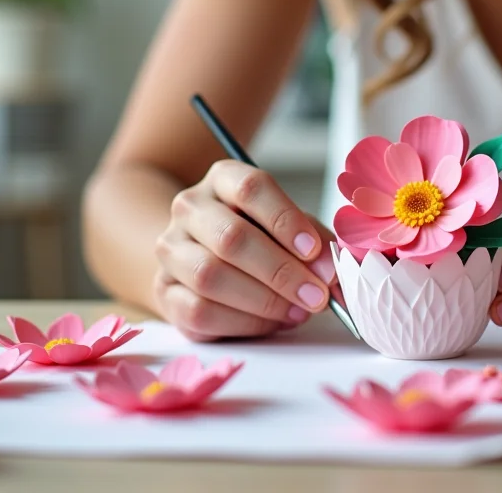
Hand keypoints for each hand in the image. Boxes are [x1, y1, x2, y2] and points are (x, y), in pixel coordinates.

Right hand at [154, 160, 336, 341]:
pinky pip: (200, 311)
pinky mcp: (164, 290)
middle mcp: (190, 208)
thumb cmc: (257, 238)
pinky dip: (244, 322)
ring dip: (264, 300)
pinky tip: (270, 322)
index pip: (251, 188)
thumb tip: (337, 273)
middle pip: (231, 237)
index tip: (314, 251)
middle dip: (281, 271)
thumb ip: (315, 242)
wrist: (201, 255)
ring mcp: (171, 249)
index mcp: (223, 179)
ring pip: (211, 276)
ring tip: (298, 311)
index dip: (285, 220)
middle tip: (317, 294)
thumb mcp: (289, 226)